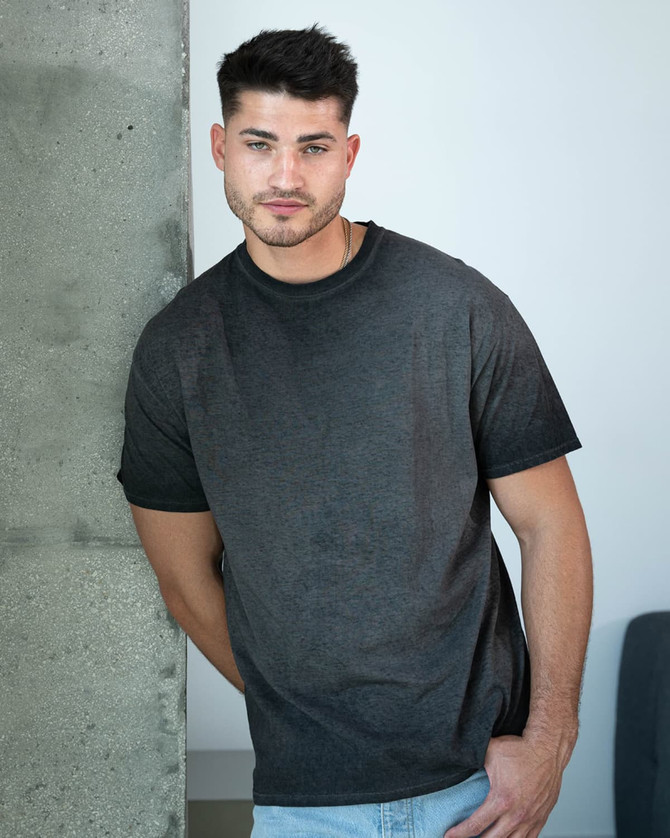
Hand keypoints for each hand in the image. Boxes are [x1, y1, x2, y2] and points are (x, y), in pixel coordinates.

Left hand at [443, 733, 567, 837]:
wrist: (547, 750)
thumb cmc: (520, 750)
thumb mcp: (490, 752)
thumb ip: (472, 760)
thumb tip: (456, 759)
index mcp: (501, 800)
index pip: (476, 825)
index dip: (460, 833)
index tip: (449, 836)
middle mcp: (516, 814)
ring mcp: (530, 819)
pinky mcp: (541, 818)